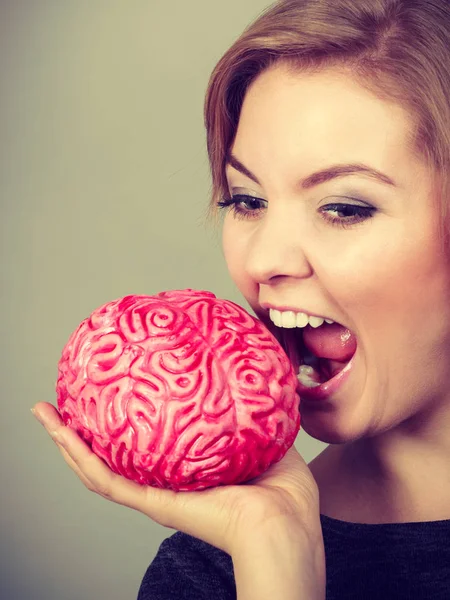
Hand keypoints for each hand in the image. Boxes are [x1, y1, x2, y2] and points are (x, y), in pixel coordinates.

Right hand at [32, 401, 321, 555]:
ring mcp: (154, 493)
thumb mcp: (265, 436)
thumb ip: (252, 410)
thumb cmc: (284, 493)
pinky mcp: (153, 502)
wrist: (285, 526)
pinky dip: (78, 455)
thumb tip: (250, 373)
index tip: (108, 397)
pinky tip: (60, 432)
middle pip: (111, 457)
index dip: (123, 426)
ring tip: (44, 413)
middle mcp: (163, 483)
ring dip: (66, 441)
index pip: (145, 448)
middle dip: (83, 432)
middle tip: (60, 405)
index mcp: (187, 471)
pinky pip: (107, 479)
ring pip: (97, 468)